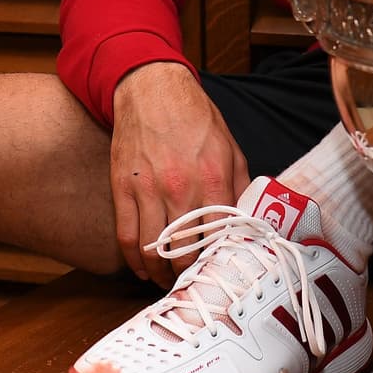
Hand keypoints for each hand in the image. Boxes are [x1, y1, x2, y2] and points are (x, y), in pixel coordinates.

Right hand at [108, 63, 250, 285]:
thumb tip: (249, 219)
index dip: (219, 261)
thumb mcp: (230, 147)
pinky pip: (126, 235)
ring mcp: (148, 189)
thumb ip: (239, 185)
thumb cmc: (195, 117)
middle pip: (185, 250)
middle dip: (189, 274)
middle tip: (193, 283)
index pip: (219, 237)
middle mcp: (181, 188)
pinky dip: (134, 260)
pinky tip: (142, 269)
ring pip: (153, 250)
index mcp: (214, 179)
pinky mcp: (123, 187)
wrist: (153, 89)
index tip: (220, 272)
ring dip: (161, 274)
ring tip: (168, 282)